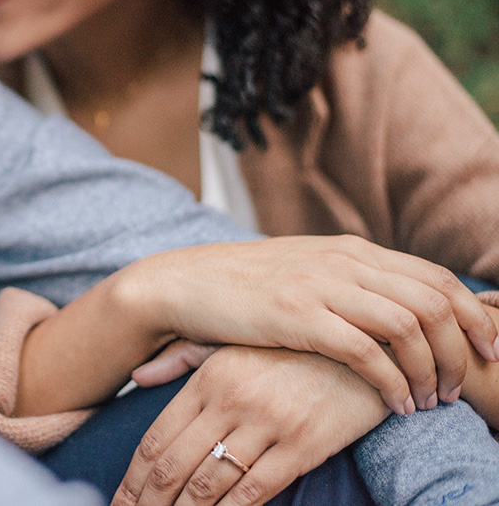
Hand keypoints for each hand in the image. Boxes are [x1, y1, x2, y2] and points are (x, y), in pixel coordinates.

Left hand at [112, 346, 387, 505]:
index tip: (120, 501)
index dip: (133, 479)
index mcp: (208, 377)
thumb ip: (182, 357)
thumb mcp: (232, 342)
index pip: (157, 439)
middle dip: (148, 503)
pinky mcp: (305, 444)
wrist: (364, 344)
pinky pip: (257, 491)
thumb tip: (136, 375)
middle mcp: (231, 399)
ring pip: (210, 484)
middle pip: (174, 467)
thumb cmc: (289, 347)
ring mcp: (269, 422)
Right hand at [119, 235, 498, 414]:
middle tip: (460, 387)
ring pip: (409, 325)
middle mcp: (344, 261)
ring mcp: (321, 286)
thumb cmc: (243, 285)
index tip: (486, 350)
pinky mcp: (297, 316)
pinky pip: (367, 351)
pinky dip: (392, 381)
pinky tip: (395, 404)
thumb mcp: (305, 270)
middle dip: (461, 350)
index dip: (472, 315)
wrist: (185, 283)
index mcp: (350, 249)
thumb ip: (349, 279)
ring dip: (431, 369)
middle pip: (433, 300)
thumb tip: (393, 302)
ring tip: (430, 400)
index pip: (435, 276)